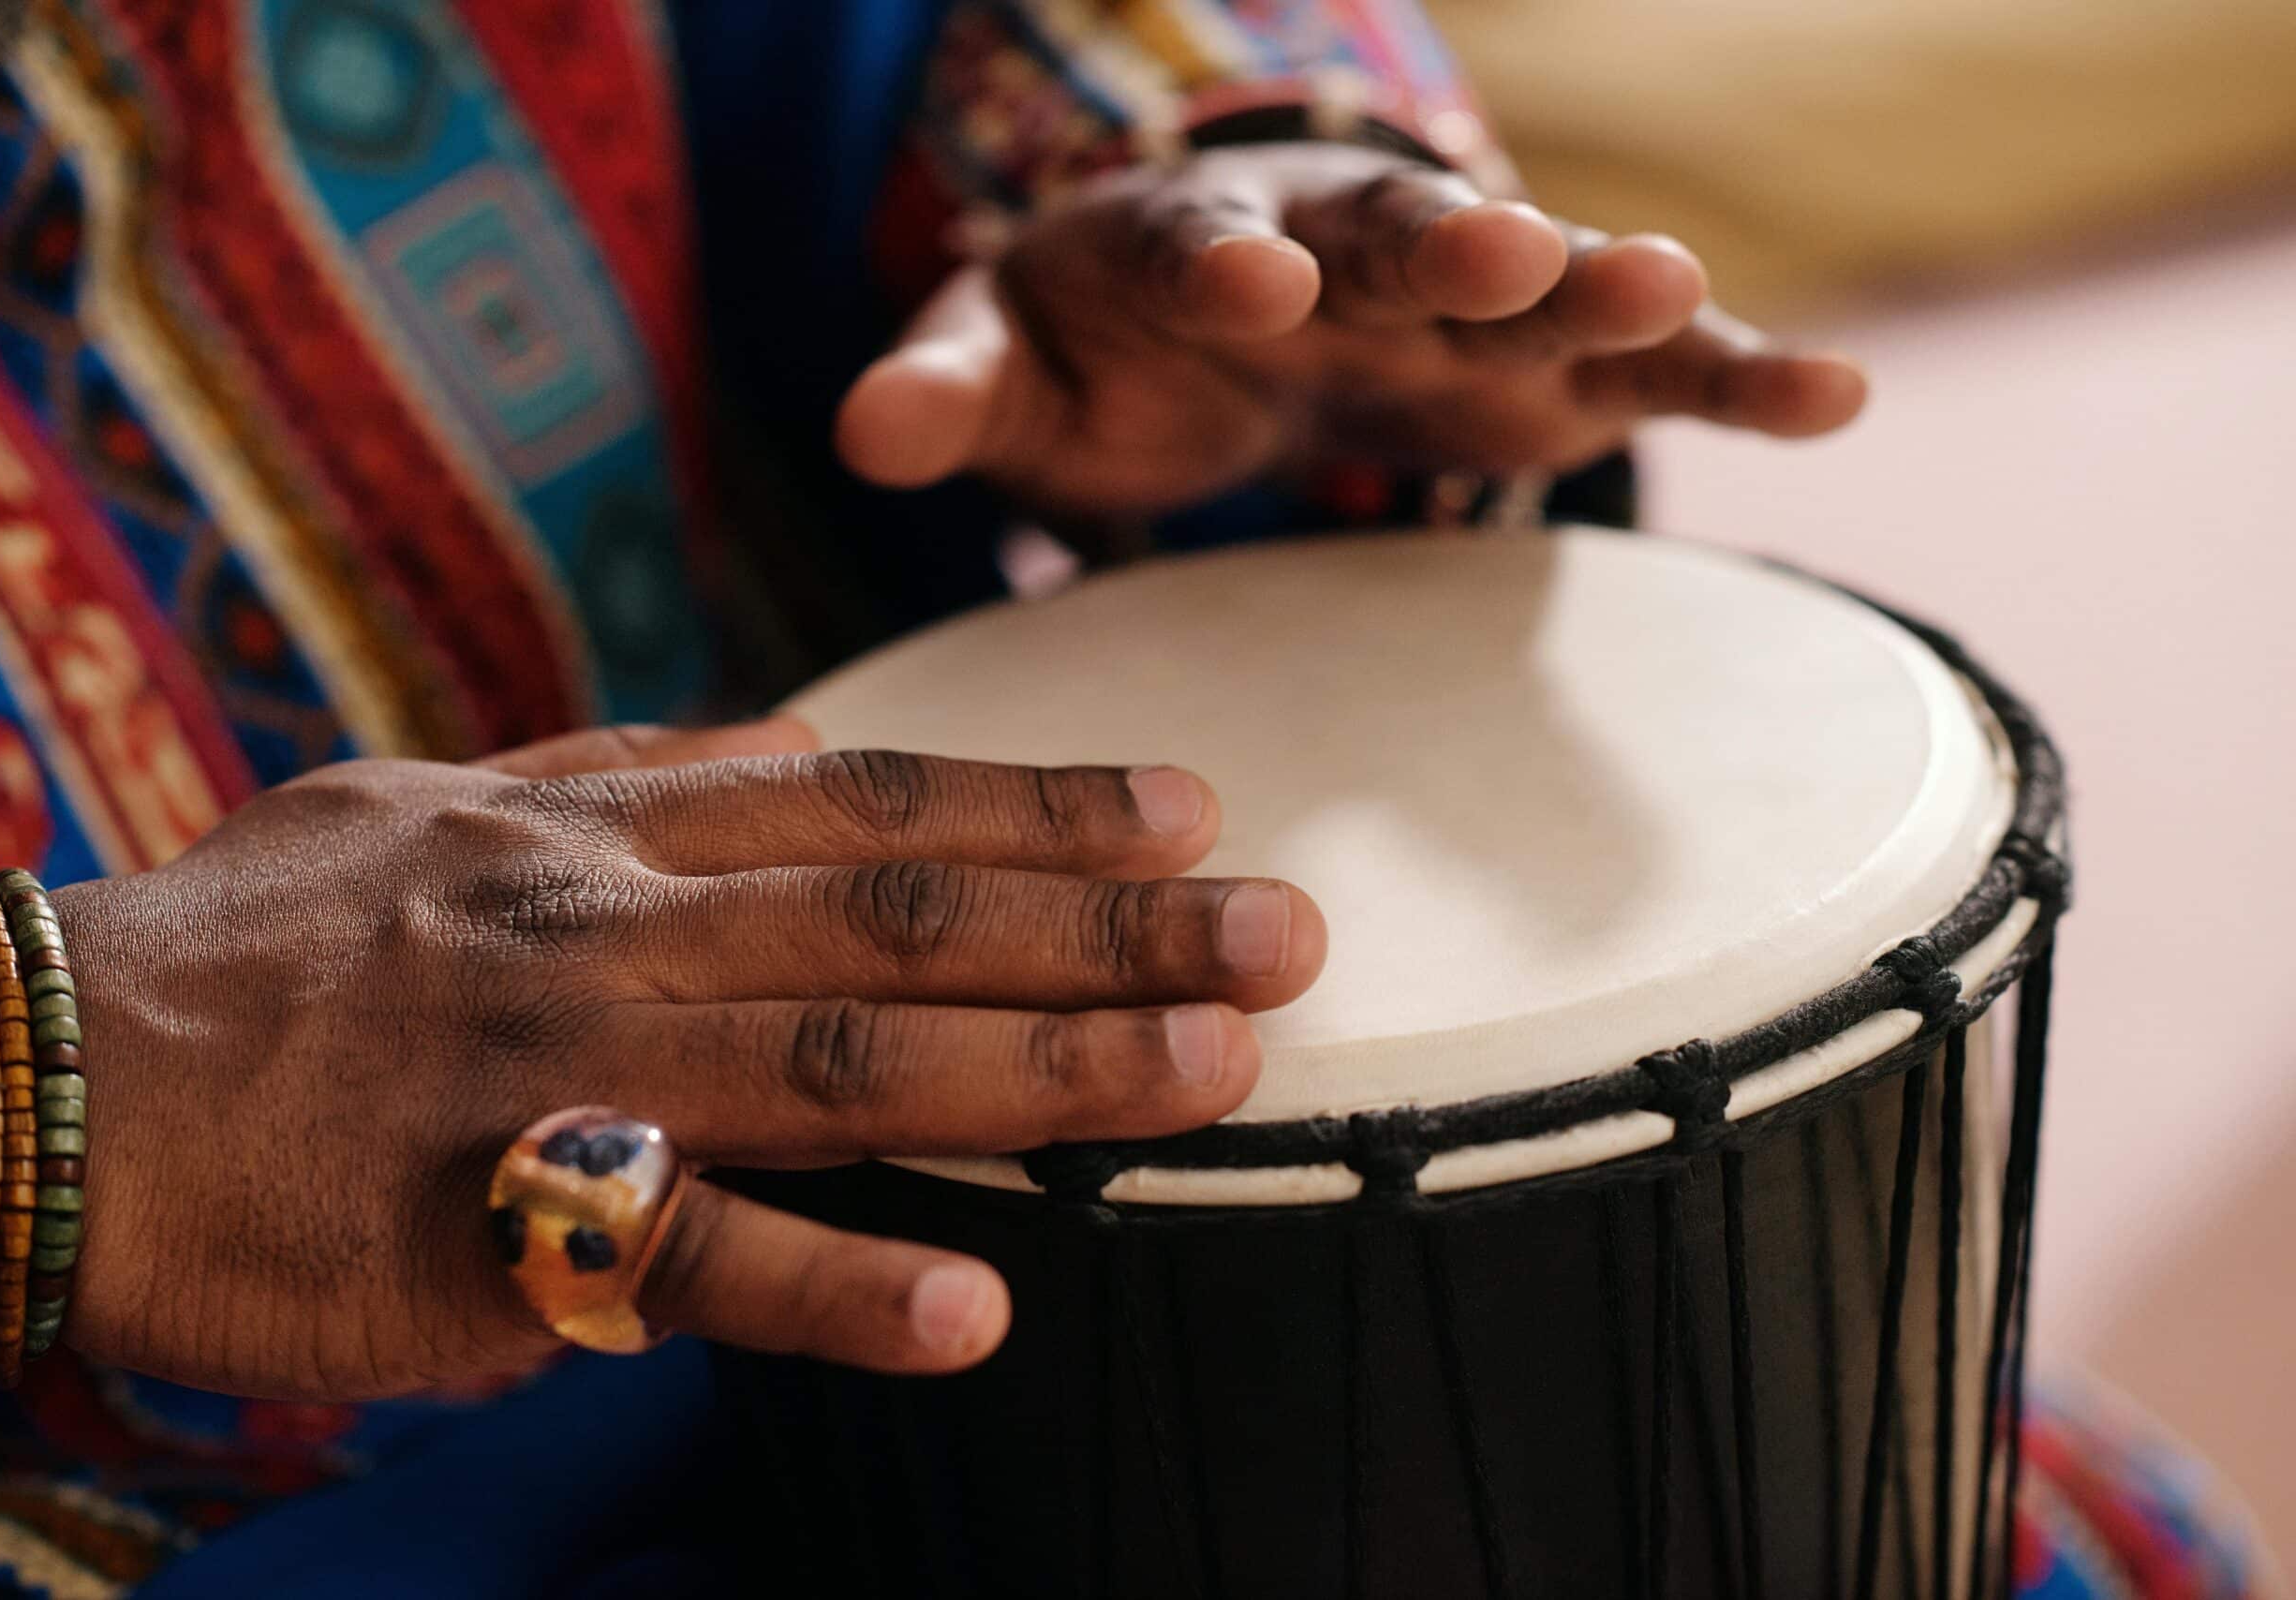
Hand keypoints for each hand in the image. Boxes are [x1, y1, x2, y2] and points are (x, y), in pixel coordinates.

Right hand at [57, 719, 1324, 1397]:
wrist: (37, 1072)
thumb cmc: (252, 945)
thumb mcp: (435, 803)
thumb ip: (621, 779)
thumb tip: (789, 750)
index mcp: (588, 827)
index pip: (859, 797)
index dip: (1036, 800)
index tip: (1189, 802)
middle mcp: (594, 922)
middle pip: (894, 917)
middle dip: (1106, 926)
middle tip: (1291, 931)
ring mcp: (544, 1070)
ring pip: (834, 1062)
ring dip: (1038, 1076)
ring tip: (1214, 1075)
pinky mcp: (473, 1230)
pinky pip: (680, 1260)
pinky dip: (834, 1289)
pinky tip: (975, 1318)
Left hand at [837, 142, 1865, 513]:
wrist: (1204, 316)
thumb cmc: (1086, 348)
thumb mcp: (996, 364)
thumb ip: (940, 388)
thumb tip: (861, 429)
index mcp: (1182, 237)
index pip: (1200, 238)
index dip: (1220, 259)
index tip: (1250, 283)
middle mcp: (1333, 245)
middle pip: (1395, 235)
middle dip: (1446, 246)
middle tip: (1500, 255)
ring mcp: (1448, 297)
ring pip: (1539, 284)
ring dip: (1606, 291)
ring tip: (1691, 302)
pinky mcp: (1534, 357)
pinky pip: (1638, 360)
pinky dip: (1725, 373)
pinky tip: (1829, 398)